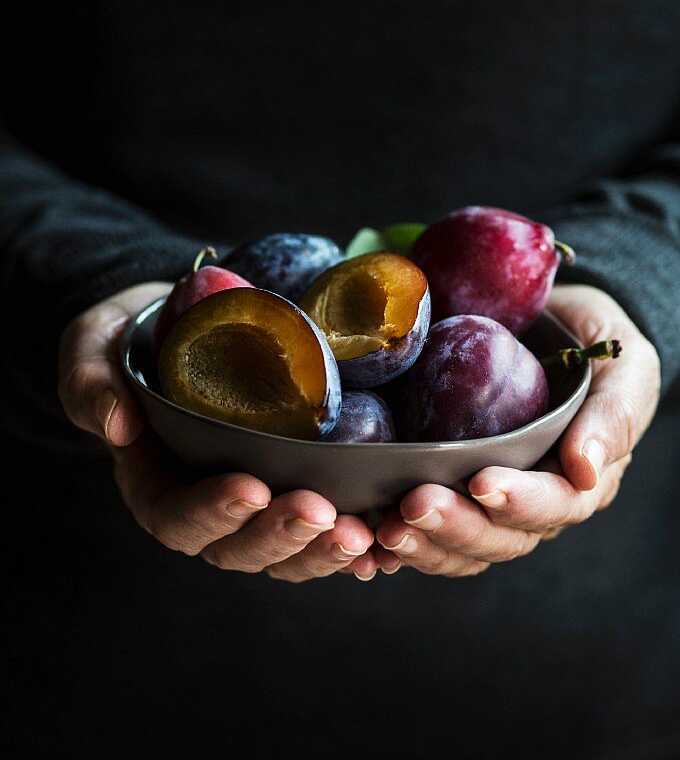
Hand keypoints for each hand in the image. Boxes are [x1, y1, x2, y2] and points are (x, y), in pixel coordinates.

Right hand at [58, 283, 377, 581]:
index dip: (213, 511)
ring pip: (286, 551)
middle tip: (321, 513)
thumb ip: (93, 384)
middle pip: (239, 546)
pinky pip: (322, 530)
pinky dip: (353, 544)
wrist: (179, 328)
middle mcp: (206, 508)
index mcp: (154, 485)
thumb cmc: (130, 343)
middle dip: (281, 534)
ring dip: (323, 549)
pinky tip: (387, 544)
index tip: (250, 487)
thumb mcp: (93, 350)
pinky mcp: (294, 487)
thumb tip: (118, 423)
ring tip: (361, 534)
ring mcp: (254, 505)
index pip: (178, 516)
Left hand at [375, 285, 660, 576]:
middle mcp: (535, 501)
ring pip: (460, 546)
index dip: (521, 500)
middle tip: (414, 505)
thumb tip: (587, 467)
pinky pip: (427, 533)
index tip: (483, 482)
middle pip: (501, 537)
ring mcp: (489, 502)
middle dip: (457, 526)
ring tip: (382, 530)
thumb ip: (615, 412)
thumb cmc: (596, 343)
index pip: (557, 504)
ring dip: (422, 543)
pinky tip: (365, 538)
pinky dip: (396, 542)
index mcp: (582, 478)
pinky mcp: (450, 490)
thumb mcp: (625, 365)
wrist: (550, 323)